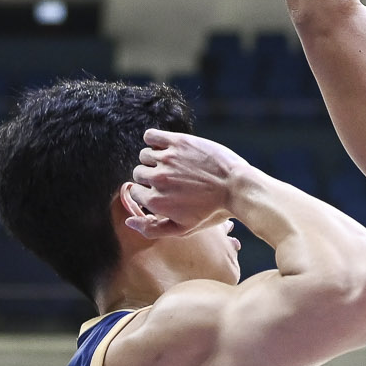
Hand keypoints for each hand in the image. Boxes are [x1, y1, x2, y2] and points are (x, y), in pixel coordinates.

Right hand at [125, 130, 250, 238]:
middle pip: (138, 172)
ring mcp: (167, 159)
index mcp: (156, 202)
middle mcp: (158, 179)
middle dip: (150, 176)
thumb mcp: (183, 229)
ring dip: (153, 158)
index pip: (135, 191)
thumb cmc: (212, 211)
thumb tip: (128, 221)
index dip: (148, 191)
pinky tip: (164, 146)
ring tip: (171, 163)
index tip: (163, 191)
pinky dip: (153, 139)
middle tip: (170, 178)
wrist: (238, 188)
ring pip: (144, 154)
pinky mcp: (178, 142)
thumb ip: (152, 229)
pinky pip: (151, 136)